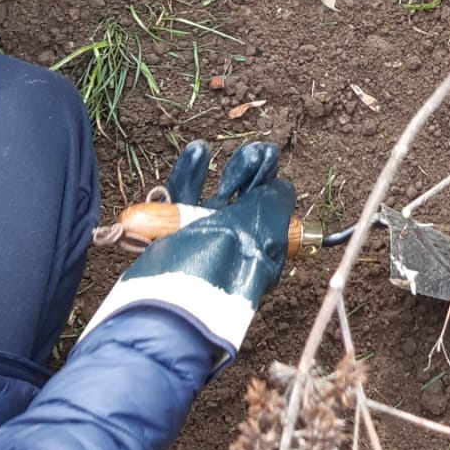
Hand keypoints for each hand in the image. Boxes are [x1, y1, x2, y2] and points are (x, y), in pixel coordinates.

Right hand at [86, 137, 294, 366]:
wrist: (169, 300)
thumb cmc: (220, 263)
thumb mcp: (260, 227)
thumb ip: (273, 202)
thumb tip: (281, 188)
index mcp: (263, 249)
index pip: (271, 210)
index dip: (269, 181)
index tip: (266, 157)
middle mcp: (235, 247)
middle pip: (241, 202)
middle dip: (244, 172)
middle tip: (248, 155)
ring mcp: (202, 244)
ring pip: (210, 199)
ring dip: (213, 170)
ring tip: (206, 149)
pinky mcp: (172, 243)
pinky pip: (181, 205)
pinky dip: (187, 178)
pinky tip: (194, 155)